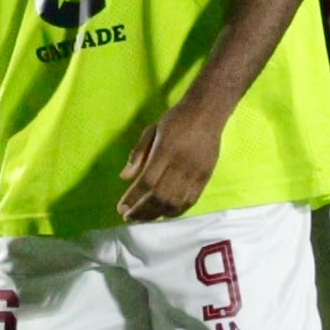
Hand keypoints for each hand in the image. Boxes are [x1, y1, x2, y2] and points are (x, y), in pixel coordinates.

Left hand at [118, 99, 226, 221]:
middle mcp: (181, 164)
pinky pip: (190, 201)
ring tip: (143, 217)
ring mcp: (196, 173)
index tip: (121, 208)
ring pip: (175, 202)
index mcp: (165, 150)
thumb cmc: (176, 119)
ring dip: (157, 214)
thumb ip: (138, 153)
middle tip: (128, 216)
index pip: (147, 181)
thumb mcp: (151, 130)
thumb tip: (124, 177)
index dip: (133, 198)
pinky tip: (163, 214)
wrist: (207, 112)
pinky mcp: (206, 177)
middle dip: (142, 210)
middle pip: (160, 196)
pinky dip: (175, 211)